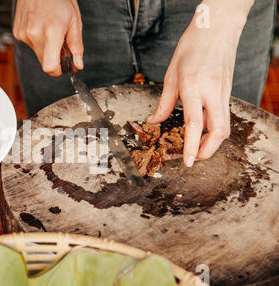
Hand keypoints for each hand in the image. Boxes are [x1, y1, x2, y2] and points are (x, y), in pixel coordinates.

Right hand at [13, 0, 83, 76]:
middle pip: (44, 63)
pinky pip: (30, 45)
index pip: (50, 67)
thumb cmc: (59, 0)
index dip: (58, 71)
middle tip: (61, 46)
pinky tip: (41, 26)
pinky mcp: (17, 32)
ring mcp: (24, 33)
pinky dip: (37, 40)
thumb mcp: (74, 21)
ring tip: (50, 31)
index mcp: (52, 31)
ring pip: (38, 54)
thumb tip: (78, 65)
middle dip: (54, 59)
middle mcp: (35, 34)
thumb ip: (76, 46)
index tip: (64, 67)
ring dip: (46, 48)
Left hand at [147, 0, 253, 166]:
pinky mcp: (228, 93)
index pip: (195, 124)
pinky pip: (223, 117)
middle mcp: (212, 93)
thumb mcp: (171, 73)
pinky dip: (213, 129)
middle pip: (218, 132)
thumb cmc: (192, 46)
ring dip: (211, 142)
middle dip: (207, 151)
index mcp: (194, 87)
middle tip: (192, 158)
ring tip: (194, 146)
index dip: (192, 146)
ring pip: (224, 127)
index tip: (188, 161)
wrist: (217, 28)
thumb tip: (154, 121)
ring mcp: (223, 93)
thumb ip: (164, 102)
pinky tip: (201, 130)